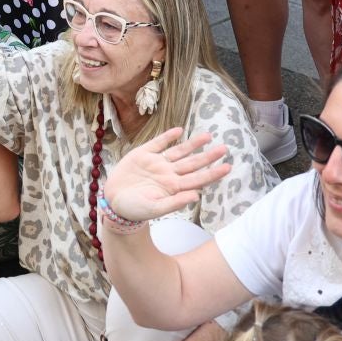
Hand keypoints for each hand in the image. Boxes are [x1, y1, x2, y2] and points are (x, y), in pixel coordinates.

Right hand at [103, 129, 232, 221]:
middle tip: (225, 148)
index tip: (228, 167)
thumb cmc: (135, 209)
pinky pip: (158, 143)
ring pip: (179, 151)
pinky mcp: (143, 155)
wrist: (113, 202)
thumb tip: (197, 196)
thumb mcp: (155, 209)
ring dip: (193, 144)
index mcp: (173, 187)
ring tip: (208, 136)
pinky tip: (179, 131)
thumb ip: (175, 203)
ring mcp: (157, 163)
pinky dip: (168, 137)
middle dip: (208, 156)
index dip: (213, 173)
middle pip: (193, 163)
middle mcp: (168, 174)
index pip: (198, 179)